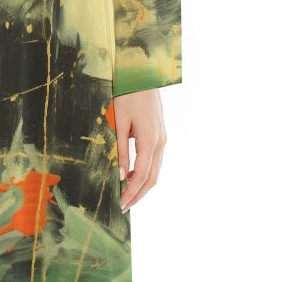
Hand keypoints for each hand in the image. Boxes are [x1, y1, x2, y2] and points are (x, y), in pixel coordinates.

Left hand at [113, 88, 166, 211]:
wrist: (141, 74)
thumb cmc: (126, 95)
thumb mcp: (119, 122)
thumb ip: (120, 150)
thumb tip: (121, 175)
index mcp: (150, 140)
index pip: (142, 175)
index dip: (132, 192)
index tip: (121, 204)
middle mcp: (160, 142)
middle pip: (152, 177)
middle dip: (138, 194)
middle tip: (123, 207)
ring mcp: (162, 138)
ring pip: (156, 170)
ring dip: (142, 185)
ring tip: (126, 196)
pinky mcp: (160, 135)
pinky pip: (155, 160)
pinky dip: (145, 173)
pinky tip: (131, 175)